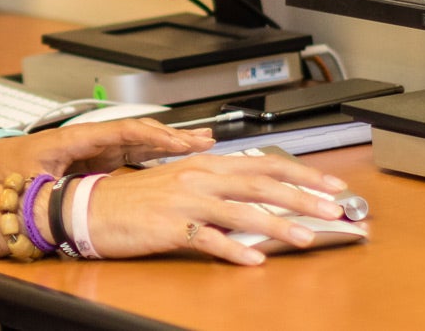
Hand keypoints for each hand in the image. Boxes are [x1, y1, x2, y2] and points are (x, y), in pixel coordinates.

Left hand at [0, 118, 214, 183]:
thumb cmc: (6, 165)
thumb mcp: (28, 177)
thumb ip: (50, 185)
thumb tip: (63, 195)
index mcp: (77, 137)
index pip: (123, 131)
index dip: (152, 135)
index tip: (175, 140)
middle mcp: (90, 138)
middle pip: (138, 132)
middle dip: (172, 135)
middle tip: (203, 139)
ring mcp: (96, 147)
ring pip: (139, 141)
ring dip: (169, 142)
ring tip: (201, 143)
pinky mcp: (97, 158)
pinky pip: (133, 153)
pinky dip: (156, 154)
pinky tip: (176, 157)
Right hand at [81, 154, 349, 264]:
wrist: (90, 207)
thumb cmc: (133, 198)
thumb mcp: (179, 181)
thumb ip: (216, 185)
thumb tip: (253, 195)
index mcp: (203, 164)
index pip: (263, 164)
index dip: (301, 175)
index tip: (330, 185)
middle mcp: (198, 178)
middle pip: (261, 184)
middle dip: (303, 197)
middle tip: (334, 210)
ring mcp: (185, 202)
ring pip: (242, 211)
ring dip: (278, 224)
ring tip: (306, 237)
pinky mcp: (170, 227)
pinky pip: (208, 239)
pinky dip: (233, 249)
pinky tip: (254, 260)